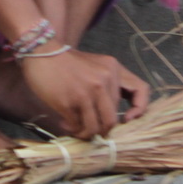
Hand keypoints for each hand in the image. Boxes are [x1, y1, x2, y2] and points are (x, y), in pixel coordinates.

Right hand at [15, 49, 149, 138]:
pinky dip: (72, 129)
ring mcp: (87, 92)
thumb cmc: (67, 63)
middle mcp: (104, 80)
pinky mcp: (70, 101)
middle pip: (112, 119)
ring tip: (76, 128)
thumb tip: (113, 119)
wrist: (41, 51)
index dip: (139, 109)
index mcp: (113, 68)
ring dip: (86, 133)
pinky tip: (65, 123)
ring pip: (96, 127)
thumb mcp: (95, 66)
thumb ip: (107, 85)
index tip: (127, 119)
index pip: (141, 90)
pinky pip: (78, 126)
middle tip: (91, 129)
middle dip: (102, 130)